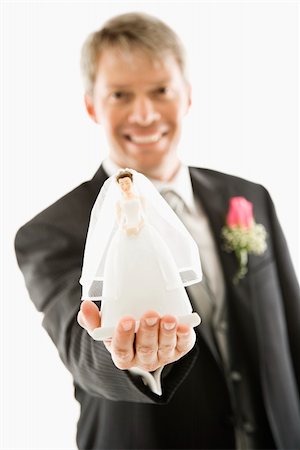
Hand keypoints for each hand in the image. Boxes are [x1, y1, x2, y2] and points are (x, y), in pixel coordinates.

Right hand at [77, 300, 195, 371]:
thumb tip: (85, 306)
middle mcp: (143, 359)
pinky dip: (184, 336)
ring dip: (167, 333)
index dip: (124, 335)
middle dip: (148, 331)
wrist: (145, 340)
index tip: (126, 319)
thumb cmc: (125, 332)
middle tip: (150, 315)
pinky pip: (183, 346)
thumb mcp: (107, 327)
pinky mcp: (179, 349)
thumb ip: (94, 319)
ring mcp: (162, 356)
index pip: (121, 349)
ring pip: (164, 348)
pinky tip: (184, 326)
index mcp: (123, 355)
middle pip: (145, 348)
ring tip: (168, 318)